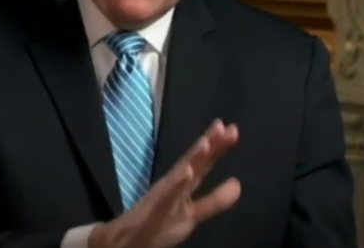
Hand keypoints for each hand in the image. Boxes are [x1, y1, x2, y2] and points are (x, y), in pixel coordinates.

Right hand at [89, 119, 240, 247]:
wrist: (124, 241)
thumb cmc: (159, 223)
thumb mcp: (193, 213)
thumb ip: (215, 200)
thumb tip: (238, 184)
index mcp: (183, 185)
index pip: (202, 163)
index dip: (217, 147)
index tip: (231, 128)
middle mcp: (174, 185)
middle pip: (194, 162)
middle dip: (209, 145)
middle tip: (224, 127)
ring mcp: (164, 196)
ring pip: (180, 174)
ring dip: (193, 158)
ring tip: (206, 143)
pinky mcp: (154, 210)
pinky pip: (166, 197)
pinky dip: (176, 183)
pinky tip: (185, 172)